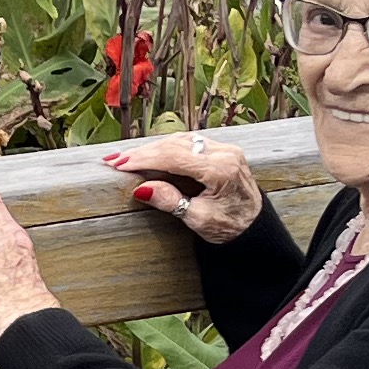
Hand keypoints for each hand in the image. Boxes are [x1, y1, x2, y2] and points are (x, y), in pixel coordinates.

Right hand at [105, 133, 263, 243]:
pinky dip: (166, 148)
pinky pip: (188, 143)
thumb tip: (142, 188)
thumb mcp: (199, 220)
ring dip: (152, 149)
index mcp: (221, 170)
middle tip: (114, 160)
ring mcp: (224, 149)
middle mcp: (225, 154)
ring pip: (180, 141)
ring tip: (126, 158)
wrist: (253, 227)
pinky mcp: (220, 150)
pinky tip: (148, 154)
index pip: (174, 157)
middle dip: (143, 153)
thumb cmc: (230, 227)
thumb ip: (171, 201)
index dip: (144, 159)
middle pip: (175, 145)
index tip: (120, 165)